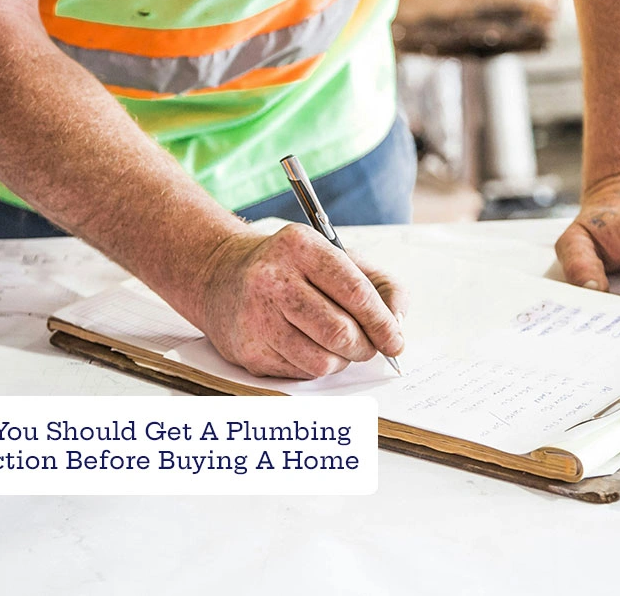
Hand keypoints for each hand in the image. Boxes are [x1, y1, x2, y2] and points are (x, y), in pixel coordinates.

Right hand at [197, 224, 406, 378]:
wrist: (222, 275)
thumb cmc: (291, 269)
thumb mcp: (337, 257)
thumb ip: (380, 284)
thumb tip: (398, 323)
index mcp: (301, 246)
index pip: (355, 293)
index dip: (383, 323)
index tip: (395, 340)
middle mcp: (273, 279)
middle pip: (340, 332)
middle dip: (365, 347)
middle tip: (368, 346)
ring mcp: (256, 316)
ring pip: (322, 361)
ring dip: (341, 360)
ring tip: (336, 345)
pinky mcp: (248, 350)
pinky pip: (300, 373)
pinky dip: (315, 366)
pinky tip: (306, 345)